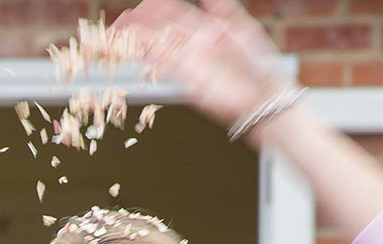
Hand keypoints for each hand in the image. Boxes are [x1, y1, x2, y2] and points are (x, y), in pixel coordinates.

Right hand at [119, 0, 290, 133]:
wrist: (264, 96)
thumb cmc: (259, 65)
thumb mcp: (244, 28)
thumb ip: (224, 9)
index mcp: (206, 29)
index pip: (174, 13)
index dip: (154, 8)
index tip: (140, 6)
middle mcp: (194, 44)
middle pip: (160, 29)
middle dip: (138, 24)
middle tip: (120, 21)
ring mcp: (189, 60)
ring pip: (157, 44)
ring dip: (137, 38)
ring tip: (119, 33)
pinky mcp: (188, 77)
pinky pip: (165, 61)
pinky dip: (150, 52)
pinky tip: (136, 45)